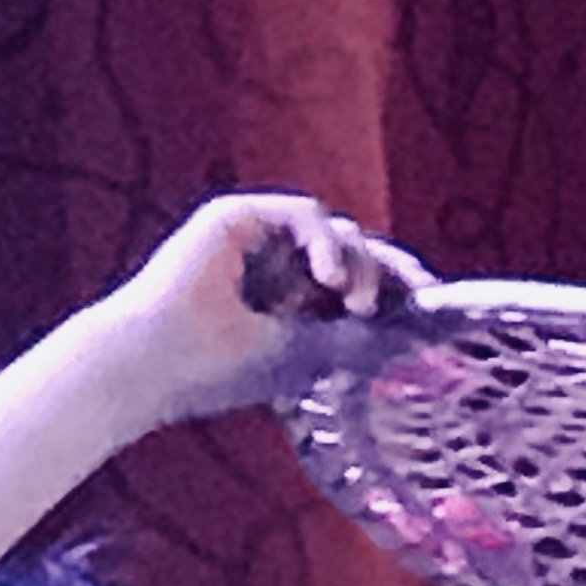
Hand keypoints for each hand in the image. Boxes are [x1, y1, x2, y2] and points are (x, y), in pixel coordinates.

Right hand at [84, 193, 424, 424]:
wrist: (155, 363)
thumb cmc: (217, 372)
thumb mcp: (306, 356)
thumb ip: (354, 336)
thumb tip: (415, 330)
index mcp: (291, 302)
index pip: (356, 280)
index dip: (397, 285)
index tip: (430, 303)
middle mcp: (277, 267)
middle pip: (355, 248)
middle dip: (391, 268)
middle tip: (420, 290)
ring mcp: (257, 240)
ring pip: (336, 231)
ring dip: (359, 264)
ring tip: (355, 303)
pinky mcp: (237, 217)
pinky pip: (304, 213)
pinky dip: (325, 243)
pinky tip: (328, 280)